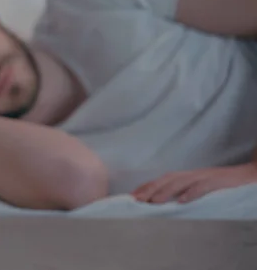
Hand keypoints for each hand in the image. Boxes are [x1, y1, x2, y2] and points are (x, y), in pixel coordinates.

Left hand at [132, 163, 256, 203]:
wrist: (249, 175)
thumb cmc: (222, 184)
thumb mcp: (200, 187)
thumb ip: (184, 192)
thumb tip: (165, 203)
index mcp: (187, 176)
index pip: (162, 180)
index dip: (147, 186)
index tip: (131, 196)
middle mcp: (192, 174)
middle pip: (167, 179)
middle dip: (150, 189)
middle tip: (136, 200)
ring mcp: (205, 176)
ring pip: (182, 182)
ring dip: (166, 191)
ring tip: (153, 201)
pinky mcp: (218, 181)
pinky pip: (204, 187)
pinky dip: (192, 193)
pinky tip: (182, 201)